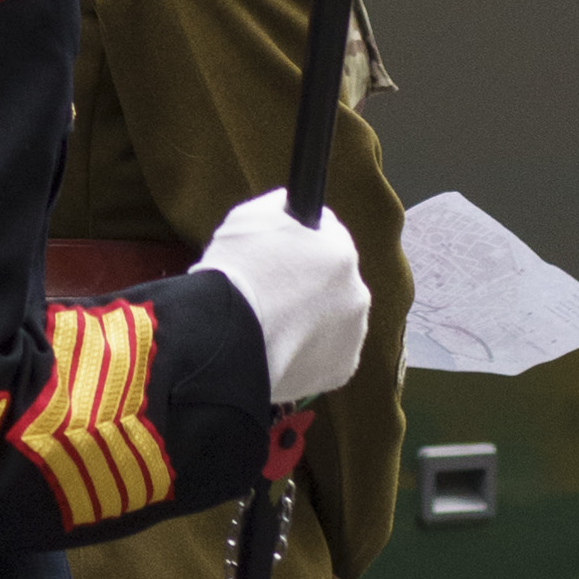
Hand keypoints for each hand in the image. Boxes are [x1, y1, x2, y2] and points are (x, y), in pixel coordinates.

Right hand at [198, 188, 369, 405]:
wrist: (221, 340)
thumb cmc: (232, 276)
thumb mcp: (248, 218)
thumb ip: (280, 208)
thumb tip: (291, 208)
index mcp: (341, 253)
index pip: (330, 237)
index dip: (303, 244)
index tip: (283, 254)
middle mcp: (357, 293)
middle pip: (335, 282)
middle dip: (310, 285)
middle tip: (272, 294)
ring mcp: (352, 335)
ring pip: (334, 319)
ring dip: (312, 319)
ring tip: (272, 325)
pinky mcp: (340, 370)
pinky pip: (326, 354)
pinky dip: (307, 351)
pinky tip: (278, 347)